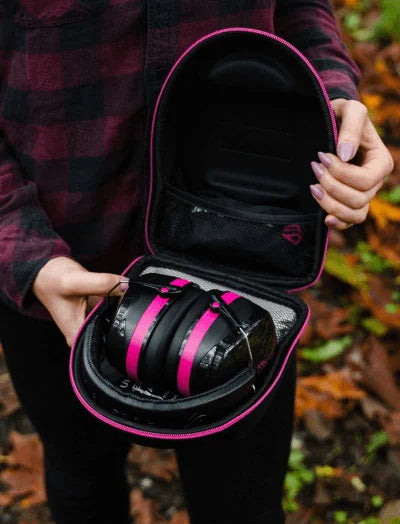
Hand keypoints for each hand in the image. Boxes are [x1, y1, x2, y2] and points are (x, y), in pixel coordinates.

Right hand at [32, 256, 126, 346]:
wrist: (44, 272)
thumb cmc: (51, 280)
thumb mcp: (76, 280)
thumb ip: (101, 283)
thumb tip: (126, 285)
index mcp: (76, 335)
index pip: (106, 343)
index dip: (120, 329)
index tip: (128, 315)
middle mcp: (83, 333)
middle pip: (112, 331)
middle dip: (123, 316)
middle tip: (130, 303)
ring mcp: (90, 323)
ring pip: (114, 320)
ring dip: (121, 309)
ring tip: (124, 297)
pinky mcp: (95, 312)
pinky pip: (113, 310)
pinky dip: (118, 302)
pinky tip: (120, 294)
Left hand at [309, 98, 393, 229]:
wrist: (333, 124)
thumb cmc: (343, 115)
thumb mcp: (350, 110)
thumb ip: (352, 127)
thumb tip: (345, 154)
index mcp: (381, 162)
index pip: (365, 180)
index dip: (342, 174)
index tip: (322, 157)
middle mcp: (375, 182)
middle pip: (359, 199)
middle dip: (333, 187)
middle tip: (314, 168)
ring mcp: (363, 195)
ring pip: (354, 214)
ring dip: (331, 205)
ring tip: (313, 188)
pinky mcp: (349, 202)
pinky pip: (349, 221)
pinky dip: (338, 223)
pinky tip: (325, 218)